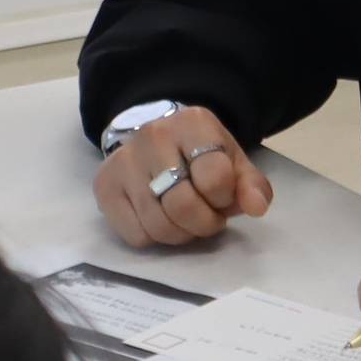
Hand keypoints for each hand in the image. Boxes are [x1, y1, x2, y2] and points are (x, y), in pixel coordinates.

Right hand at [93, 104, 272, 246]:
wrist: (157, 140)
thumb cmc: (200, 154)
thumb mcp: (232, 161)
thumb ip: (250, 184)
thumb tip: (256, 206)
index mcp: (192, 123)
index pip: (215, 178)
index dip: (225, 199)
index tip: (223, 197)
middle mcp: (152, 135)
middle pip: (182, 206)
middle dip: (204, 223)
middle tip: (208, 218)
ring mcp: (124, 161)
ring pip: (158, 226)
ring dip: (180, 233)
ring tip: (185, 218)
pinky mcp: (104, 186)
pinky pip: (136, 234)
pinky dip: (154, 237)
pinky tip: (160, 217)